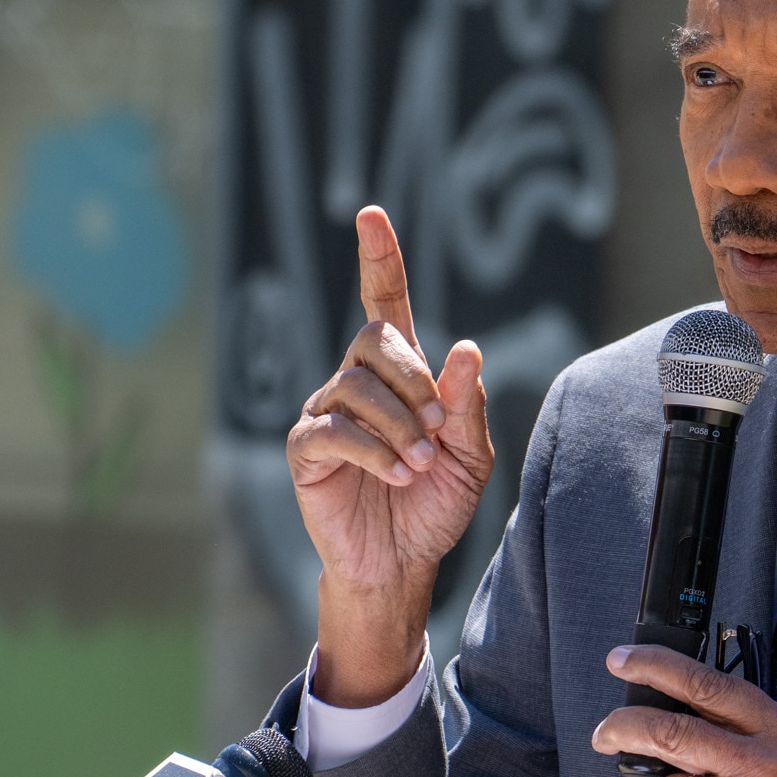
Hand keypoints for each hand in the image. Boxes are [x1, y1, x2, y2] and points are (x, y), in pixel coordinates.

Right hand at [288, 207, 491, 705]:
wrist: (403, 562)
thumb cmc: (434, 505)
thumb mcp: (470, 456)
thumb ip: (466, 405)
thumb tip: (466, 350)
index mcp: (399, 374)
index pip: (385, 301)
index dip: (378, 258)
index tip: (371, 215)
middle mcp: (356, 383)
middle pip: (375, 339)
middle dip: (414, 380)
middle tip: (438, 429)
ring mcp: (325, 413)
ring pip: (356, 386)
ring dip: (400, 427)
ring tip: (420, 466)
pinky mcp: (306, 450)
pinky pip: (334, 430)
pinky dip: (376, 452)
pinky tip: (397, 475)